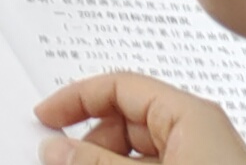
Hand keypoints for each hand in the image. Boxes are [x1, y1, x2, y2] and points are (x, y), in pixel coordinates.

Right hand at [34, 70, 245, 164]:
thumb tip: (55, 149)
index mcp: (190, 116)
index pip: (122, 87)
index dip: (79, 98)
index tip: (46, 118)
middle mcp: (196, 134)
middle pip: (127, 122)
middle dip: (92, 143)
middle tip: (61, 162)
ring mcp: (199, 162)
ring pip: (137, 155)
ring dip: (107, 163)